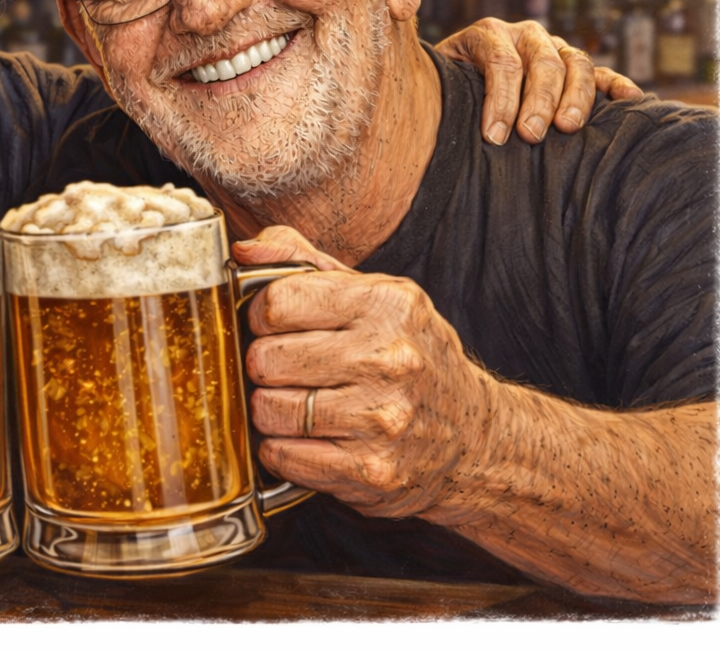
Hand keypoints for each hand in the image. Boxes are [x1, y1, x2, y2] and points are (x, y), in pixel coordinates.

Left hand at [234, 226, 492, 520]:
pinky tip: (307, 438)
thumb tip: (245, 249)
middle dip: (264, 366)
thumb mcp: (372, 293)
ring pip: (268, 409)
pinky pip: (282, 455)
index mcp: (387, 304)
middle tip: (287, 370)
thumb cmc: (409, 355)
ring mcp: (382, 418)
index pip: (277, 302)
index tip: (272, 327)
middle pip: (265, 358)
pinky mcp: (371, 470)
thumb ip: (303, 262)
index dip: (260, 316)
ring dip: (270, 410)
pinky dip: (280, 449)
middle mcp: (389, 358)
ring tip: (298, 404)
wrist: (474, 435)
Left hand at [437, 18, 641, 145]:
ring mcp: (552, 47)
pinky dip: (616, 83)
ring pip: (574, 63)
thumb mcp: (439, 81)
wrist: (456, 76)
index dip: (500, 101)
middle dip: (538, 101)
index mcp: (487, 34)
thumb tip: (433, 116)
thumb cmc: (447, 87)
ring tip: (568, 128)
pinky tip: (631, 99)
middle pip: (541, 63)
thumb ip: (442, 88)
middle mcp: (523, 35)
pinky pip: (600, 71)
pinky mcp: (573, 65)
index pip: (501, 63)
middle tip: (531, 135)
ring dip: (575, 96)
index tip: (495, 137)